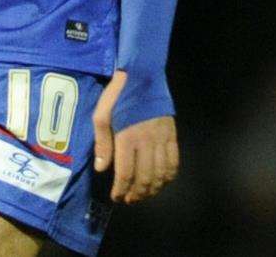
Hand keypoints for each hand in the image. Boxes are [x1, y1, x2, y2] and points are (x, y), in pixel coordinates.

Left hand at [91, 70, 178, 203]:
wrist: (143, 75)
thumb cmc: (118, 95)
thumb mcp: (101, 114)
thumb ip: (102, 142)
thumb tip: (102, 168)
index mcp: (127, 137)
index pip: (125, 173)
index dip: (120, 189)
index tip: (116, 197)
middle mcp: (147, 141)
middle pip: (144, 178)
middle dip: (136, 194)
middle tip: (129, 200)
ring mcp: (162, 139)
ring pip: (161, 174)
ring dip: (152, 189)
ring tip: (143, 194)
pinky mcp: (172, 135)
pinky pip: (174, 162)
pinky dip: (169, 176)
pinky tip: (161, 181)